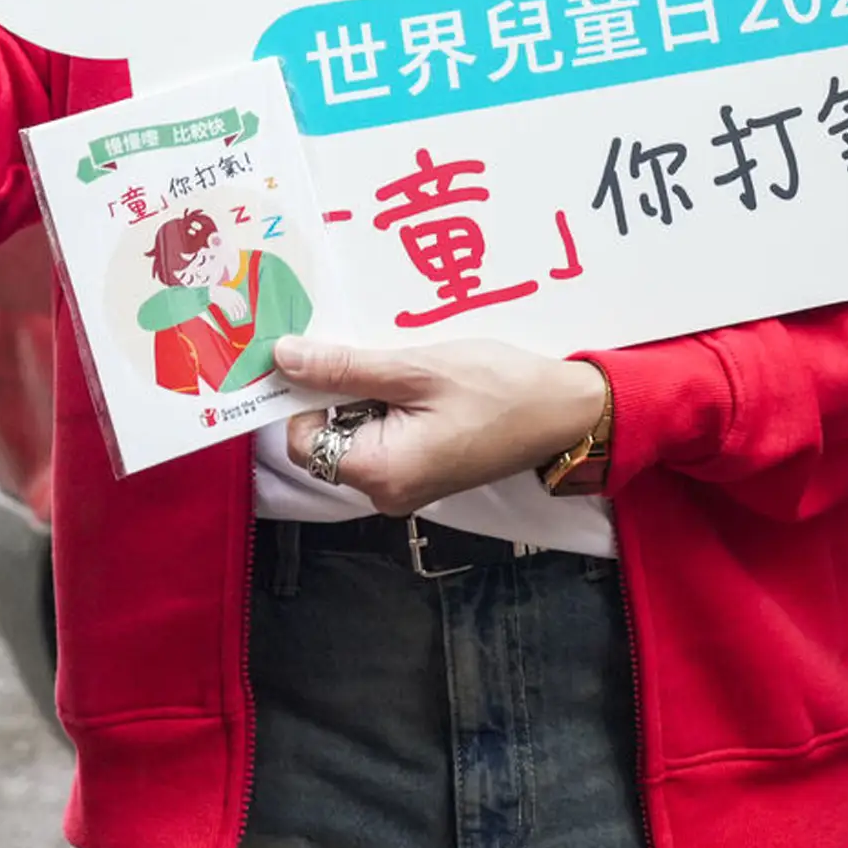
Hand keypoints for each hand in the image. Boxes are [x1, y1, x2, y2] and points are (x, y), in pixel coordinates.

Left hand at [275, 336, 607, 516]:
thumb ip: (345, 369)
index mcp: (379, 472)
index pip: (302, 439)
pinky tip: (422, 386)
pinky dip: (390, 409)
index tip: (328, 354)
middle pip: (326, 439)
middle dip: (343, 393)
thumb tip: (284, 359)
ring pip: (355, 435)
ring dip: (369, 397)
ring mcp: (404, 488)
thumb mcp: (417, 369)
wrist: (564, 411)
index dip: (306, 395)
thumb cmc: (499, 389)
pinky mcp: (421, 476)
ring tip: (411, 370)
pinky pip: (382, 440)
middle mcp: (385, 493)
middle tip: (385, 359)